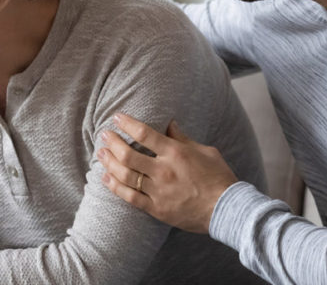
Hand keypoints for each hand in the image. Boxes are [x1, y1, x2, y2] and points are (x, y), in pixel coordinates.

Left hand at [96, 113, 238, 233]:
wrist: (226, 209)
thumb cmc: (219, 178)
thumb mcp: (205, 151)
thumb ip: (183, 138)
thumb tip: (170, 123)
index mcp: (175, 153)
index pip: (144, 134)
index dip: (127, 124)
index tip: (116, 117)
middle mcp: (163, 171)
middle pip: (128, 154)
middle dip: (112, 142)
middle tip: (103, 135)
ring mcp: (158, 191)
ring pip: (125, 175)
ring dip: (109, 163)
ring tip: (100, 153)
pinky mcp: (156, 208)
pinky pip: (129, 197)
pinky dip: (115, 187)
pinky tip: (105, 178)